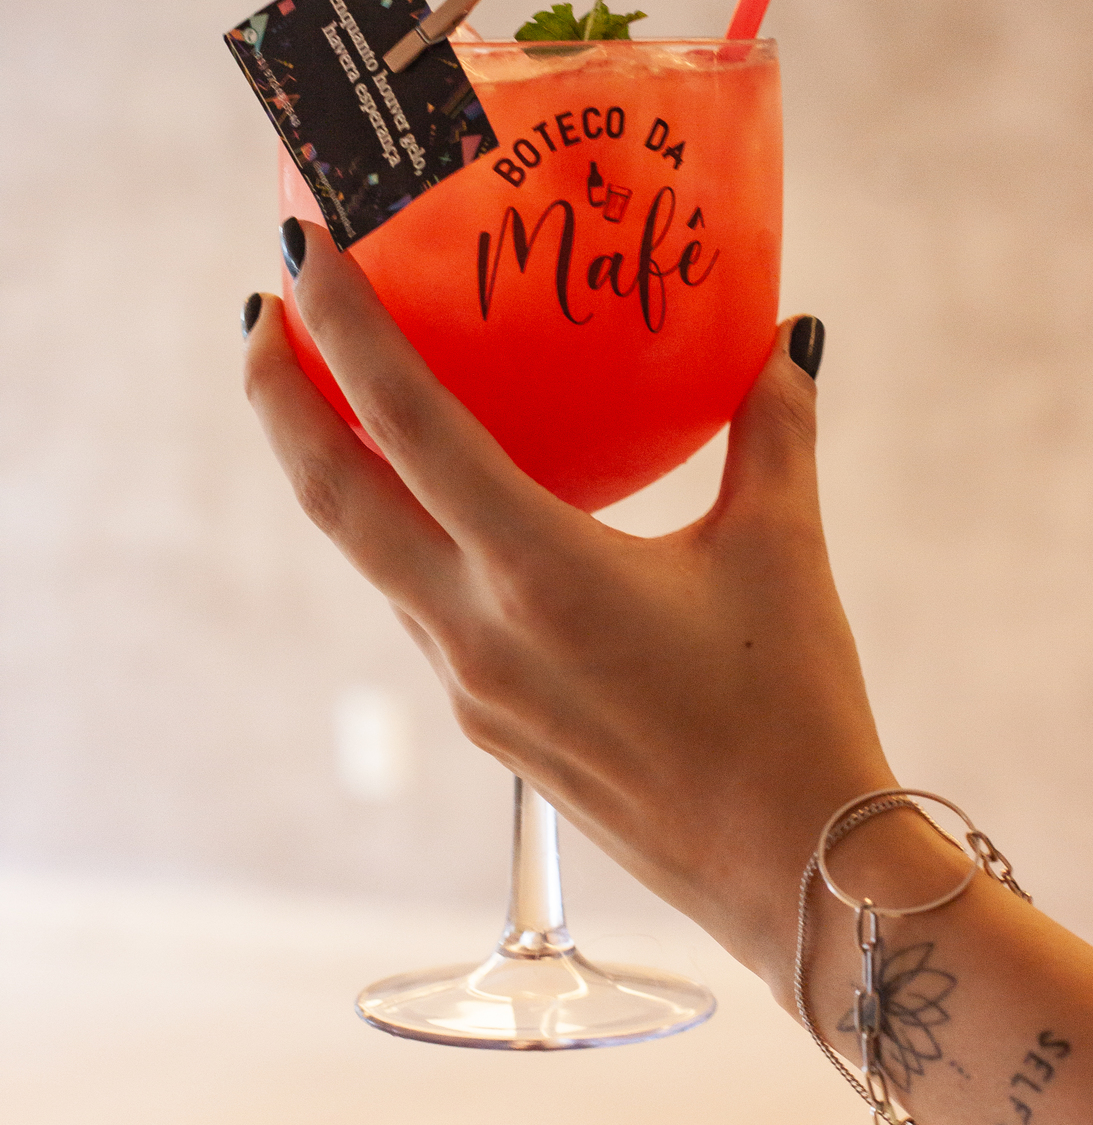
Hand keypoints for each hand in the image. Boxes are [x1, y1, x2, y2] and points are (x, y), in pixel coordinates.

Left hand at [243, 219, 892, 1003]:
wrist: (791, 873)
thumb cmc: (791, 707)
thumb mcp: (781, 550)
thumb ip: (774, 429)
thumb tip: (792, 336)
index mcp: (539, 570)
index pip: (403, 422)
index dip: (340, 327)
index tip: (299, 250)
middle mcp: (478, 628)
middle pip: (332, 496)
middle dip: (278, 397)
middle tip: (268, 308)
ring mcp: (471, 685)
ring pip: (366, 553)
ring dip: (332, 467)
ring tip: (335, 393)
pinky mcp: (488, 721)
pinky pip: (416, 601)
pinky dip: (398, 531)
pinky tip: (438, 504)